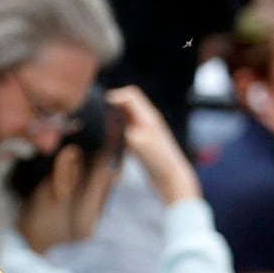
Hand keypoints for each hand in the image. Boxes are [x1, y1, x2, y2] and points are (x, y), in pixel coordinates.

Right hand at [106, 85, 198, 203]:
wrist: (172, 179)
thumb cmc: (158, 161)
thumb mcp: (136, 141)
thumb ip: (121, 126)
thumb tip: (107, 119)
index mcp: (148, 116)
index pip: (130, 94)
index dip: (114, 97)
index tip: (101, 110)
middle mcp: (147, 119)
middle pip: (125, 103)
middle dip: (111, 110)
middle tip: (104, 126)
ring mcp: (145, 130)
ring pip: (123, 117)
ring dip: (113, 124)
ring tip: (109, 138)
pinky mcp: (141, 141)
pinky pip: (124, 130)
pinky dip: (116, 134)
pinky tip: (114, 147)